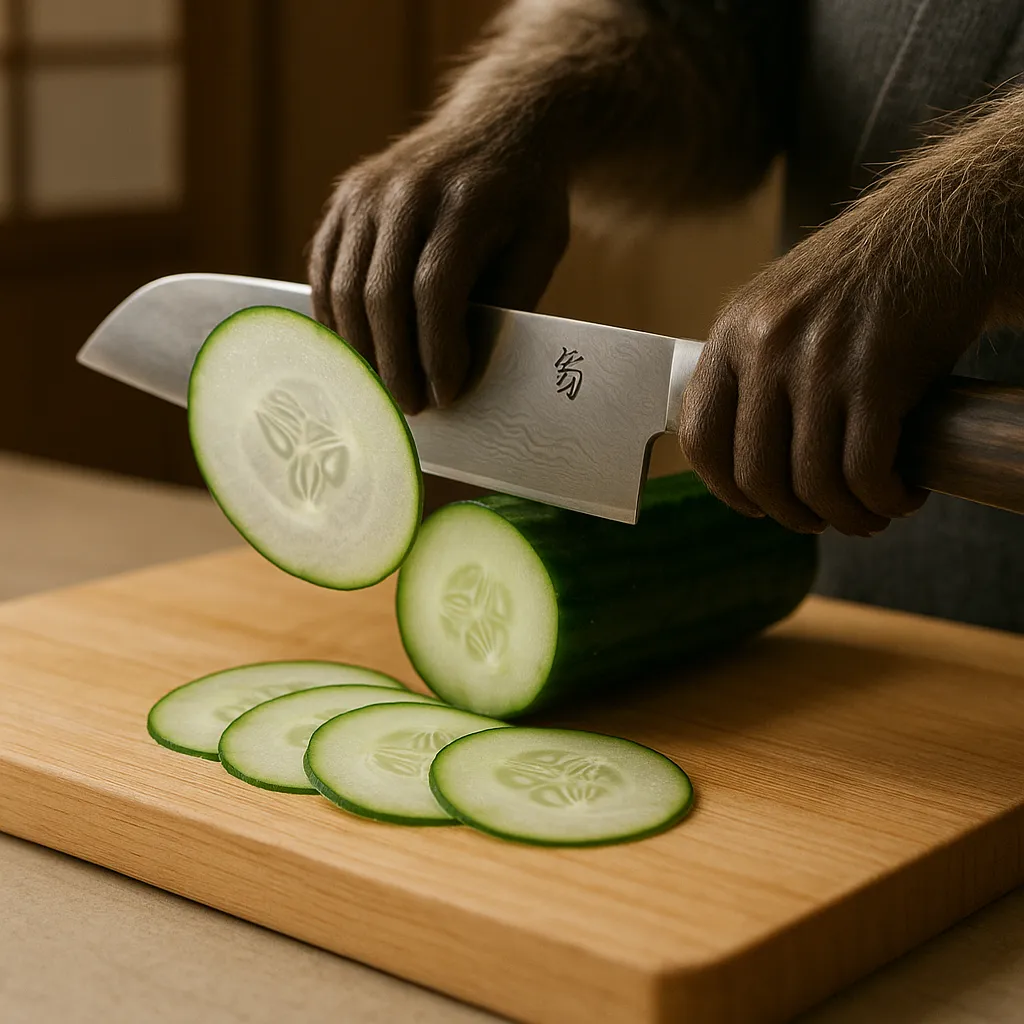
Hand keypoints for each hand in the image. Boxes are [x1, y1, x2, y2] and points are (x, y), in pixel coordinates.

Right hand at [308, 127, 569, 414]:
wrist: (500, 125)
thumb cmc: (526, 201)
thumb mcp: (540, 249)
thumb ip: (505, 305)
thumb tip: (461, 374)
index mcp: (466, 202)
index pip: (435, 292)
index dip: (437, 352)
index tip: (446, 396)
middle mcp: (408, 190)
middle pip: (382, 294)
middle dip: (394, 362)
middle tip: (410, 407)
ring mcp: (367, 191)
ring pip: (344, 286)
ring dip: (361, 348)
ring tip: (384, 387)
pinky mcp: (345, 198)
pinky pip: (323, 268)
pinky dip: (334, 316)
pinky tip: (356, 349)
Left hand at [678, 201, 990, 536]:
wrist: (943, 227)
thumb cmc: (864, 280)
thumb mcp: (782, 309)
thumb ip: (752, 368)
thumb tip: (735, 450)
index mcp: (733, 332)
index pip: (700, 436)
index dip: (725, 489)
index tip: (756, 505)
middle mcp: (767, 346)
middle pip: (756, 473)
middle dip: (791, 515)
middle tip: (822, 519)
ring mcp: (820, 360)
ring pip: (813, 482)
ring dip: (846, 517)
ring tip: (871, 513)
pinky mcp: (878, 374)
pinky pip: (864, 471)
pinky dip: (885, 500)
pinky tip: (902, 495)